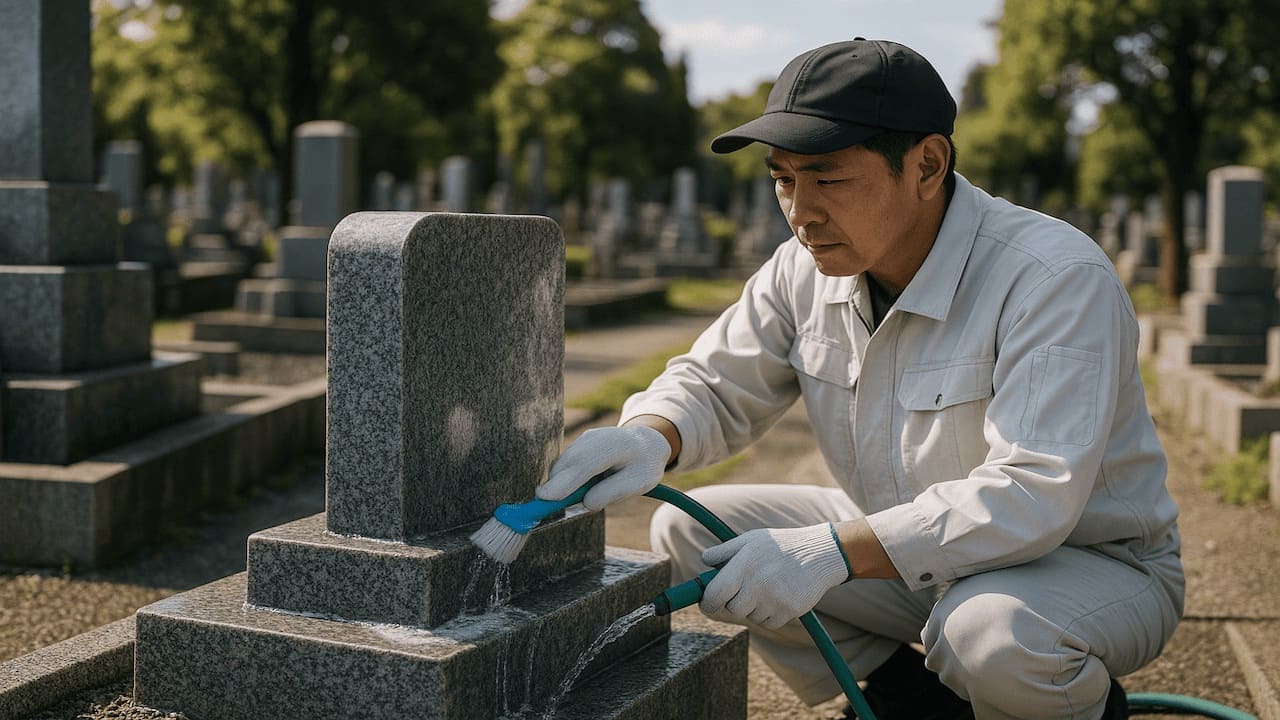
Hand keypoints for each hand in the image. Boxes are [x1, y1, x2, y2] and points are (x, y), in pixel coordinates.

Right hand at [536, 425, 670, 510]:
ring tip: (581, 495)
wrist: (646, 443)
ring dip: (562, 484)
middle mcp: (595, 438)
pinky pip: (566, 464)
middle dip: (556, 487)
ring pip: (563, 465)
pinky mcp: (579, 444)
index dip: (563, 482)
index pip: (584, 464)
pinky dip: (566, 478)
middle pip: (567, 464)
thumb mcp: (637, 484)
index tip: (545, 497)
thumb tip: (585, 503)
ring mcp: (585, 439)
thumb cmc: (643, 466)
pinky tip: (582, 486)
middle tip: (549, 509)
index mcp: (615, 446)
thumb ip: (611, 493)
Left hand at [699, 523, 850, 629]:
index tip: (707, 603)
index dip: (707, 602)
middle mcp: (758, 583)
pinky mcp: (789, 611)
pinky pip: (768, 623)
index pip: (716, 594)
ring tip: (769, 586)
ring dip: (754, 607)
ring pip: (751, 617)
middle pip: (732, 609)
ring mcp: (774, 599)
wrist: (820, 553)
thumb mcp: (751, 540)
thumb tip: (704, 560)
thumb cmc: (781, 545)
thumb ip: (724, 551)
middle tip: (745, 588)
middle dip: (735, 602)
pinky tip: (780, 595)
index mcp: (744, 564)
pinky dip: (770, 614)